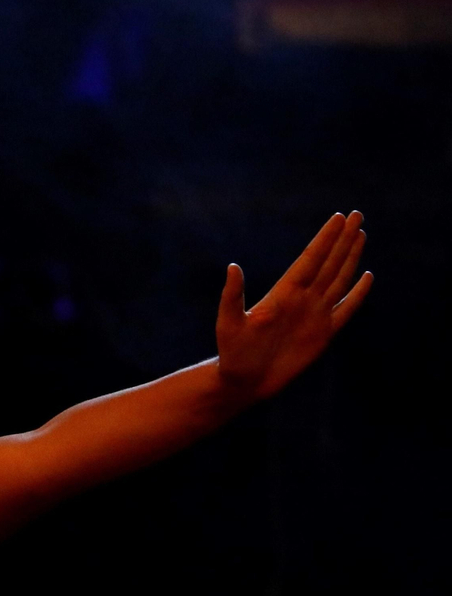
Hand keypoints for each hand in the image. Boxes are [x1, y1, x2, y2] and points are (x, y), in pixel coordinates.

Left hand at [215, 210, 372, 401]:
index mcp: (283, 293)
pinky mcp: (324, 334)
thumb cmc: (232, 352)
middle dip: (343, 239)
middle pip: (329, 262)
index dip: (325, 239)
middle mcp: (302, 299)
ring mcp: (315, 314)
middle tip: (357, 214)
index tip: (339, 217)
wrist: (244, 381)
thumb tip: (233, 266)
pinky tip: (366, 277)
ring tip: (361, 235)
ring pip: (339, 279)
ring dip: (351, 258)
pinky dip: (358, 294)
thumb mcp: (229, 322)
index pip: (310, 259)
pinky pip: (346, 309)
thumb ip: (232, 295)